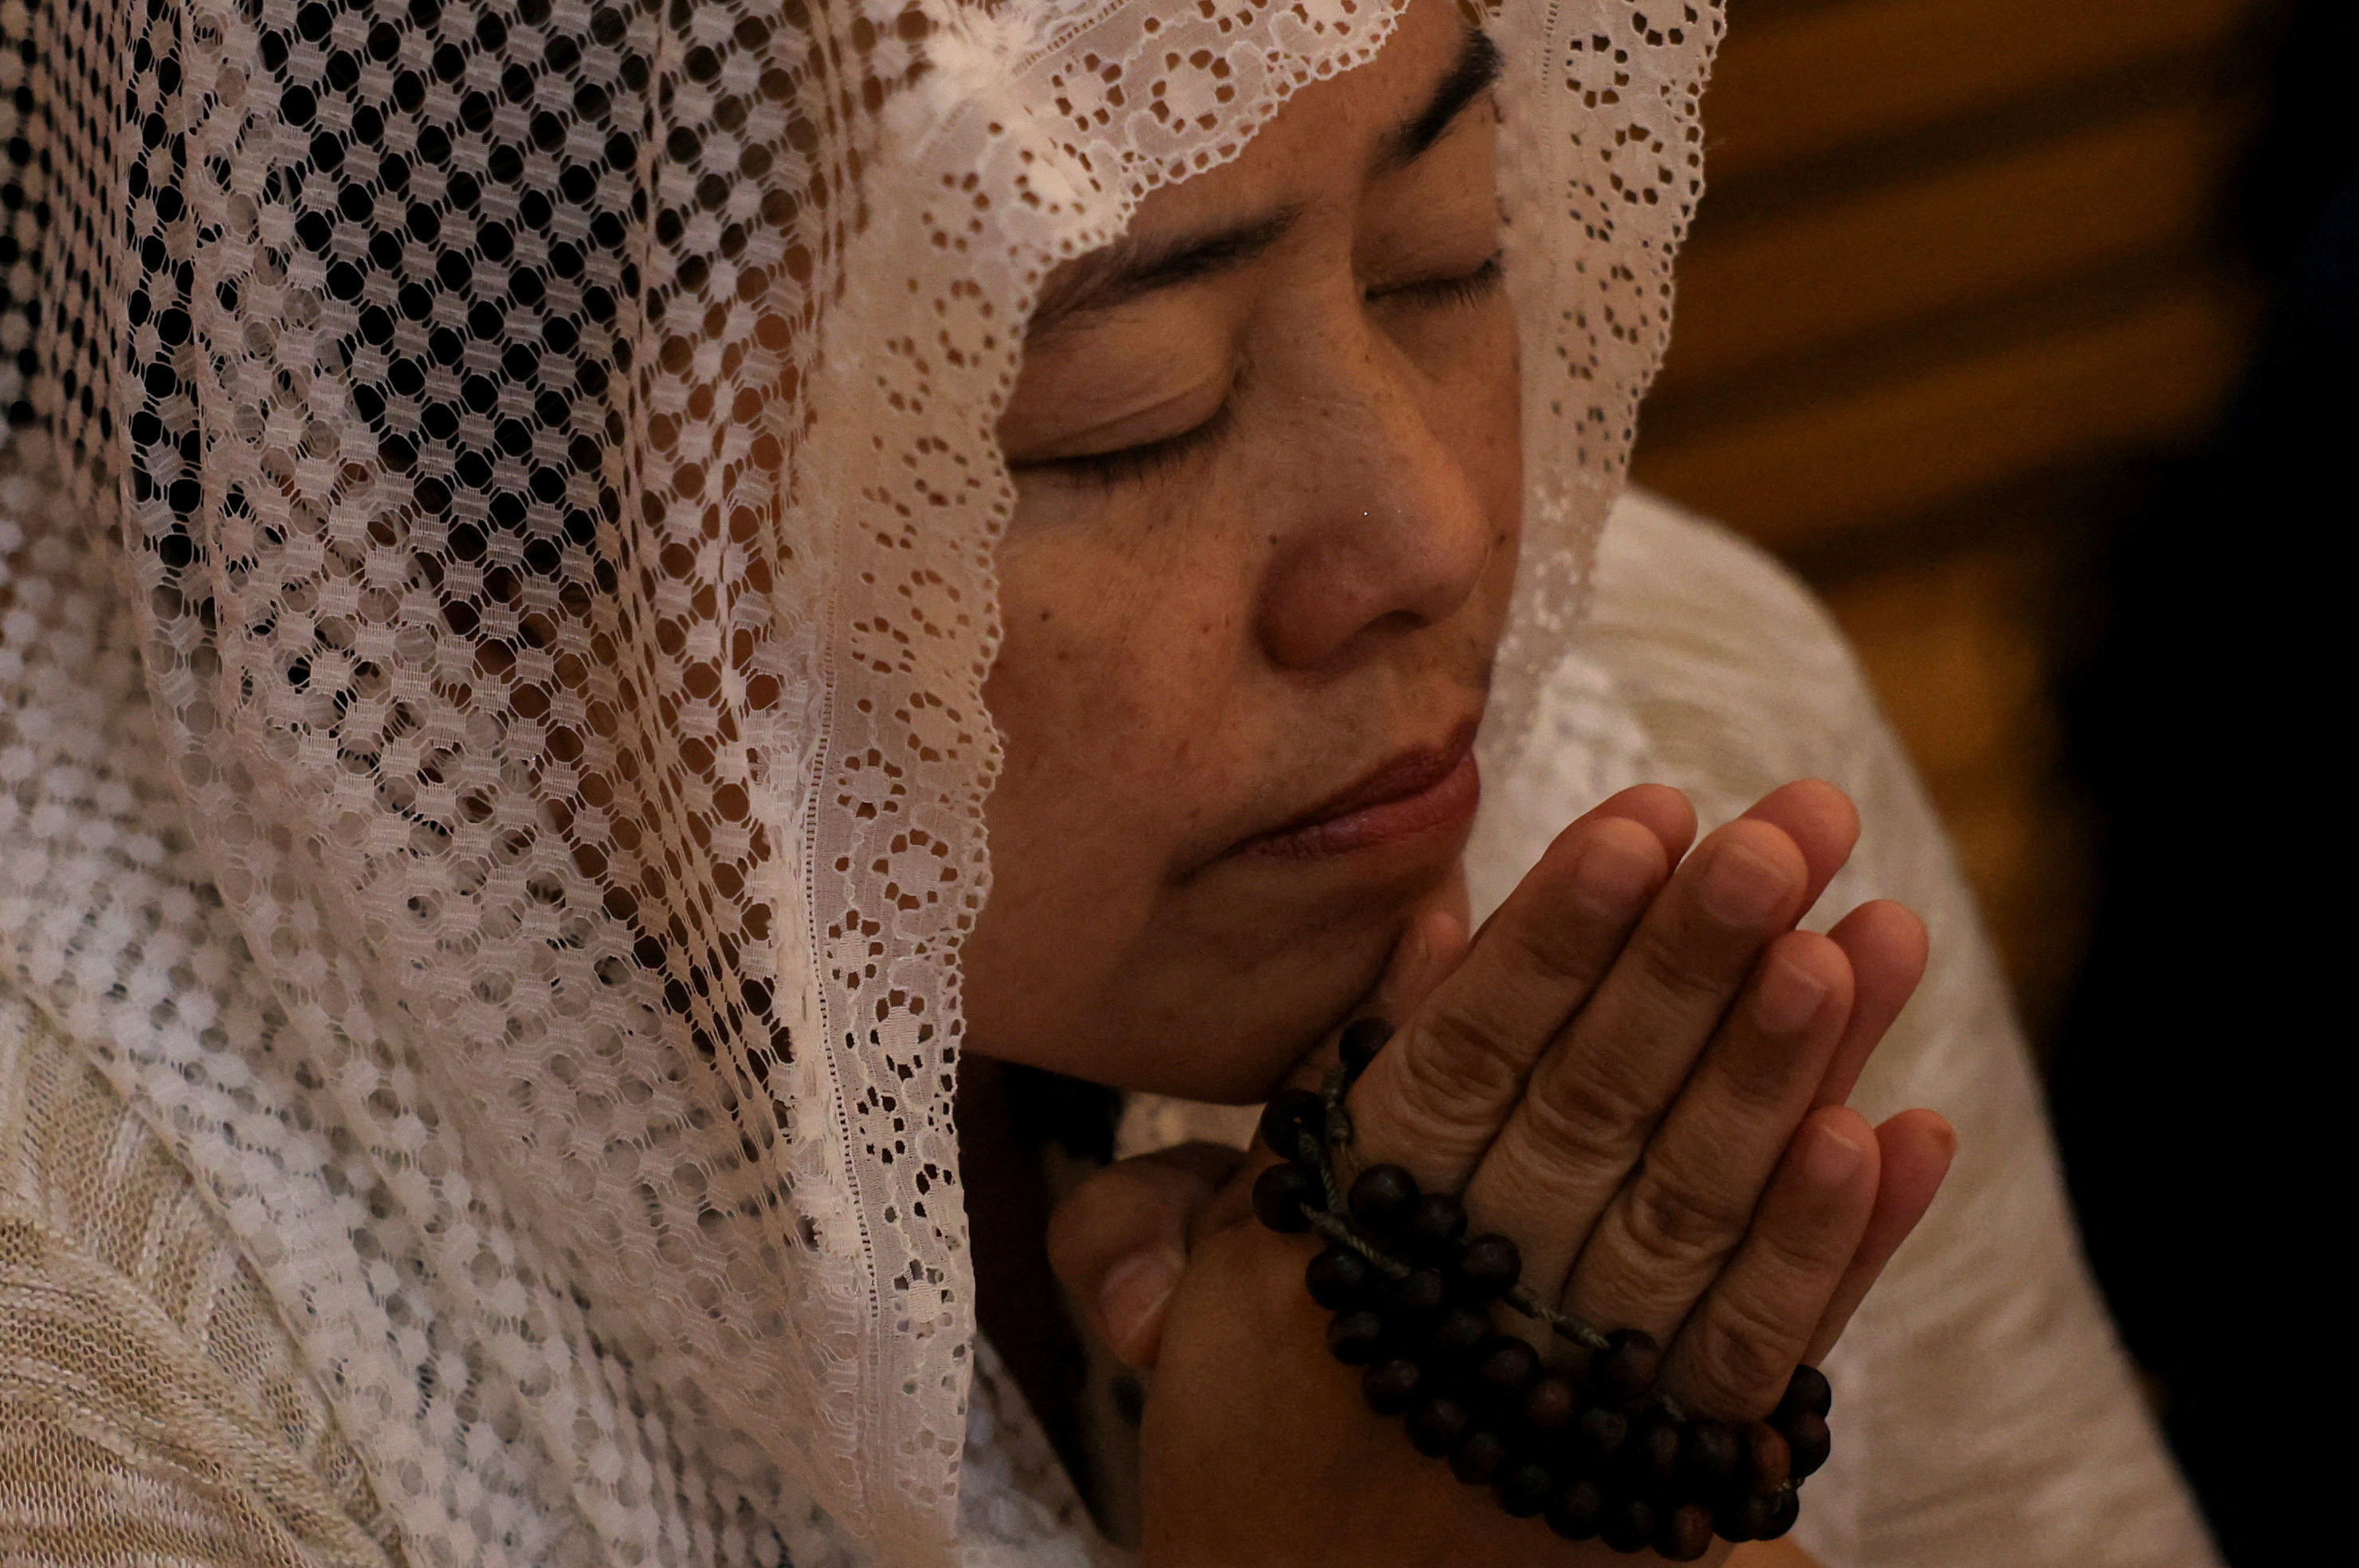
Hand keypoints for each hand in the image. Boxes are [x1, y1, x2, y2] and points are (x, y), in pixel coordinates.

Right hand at [1050, 782, 1955, 1565]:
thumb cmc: (1258, 1415)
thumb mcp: (1242, 1248)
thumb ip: (1339, 1087)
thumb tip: (1432, 922)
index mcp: (1357, 1234)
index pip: (1466, 1058)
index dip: (1560, 936)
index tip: (1647, 815)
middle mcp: (1475, 1304)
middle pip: (1600, 1113)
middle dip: (1697, 964)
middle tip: (1786, 832)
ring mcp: (1579, 1394)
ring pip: (1695, 1213)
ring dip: (1789, 1074)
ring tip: (1872, 936)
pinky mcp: (1664, 1477)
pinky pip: (1762, 1355)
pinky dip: (1834, 1249)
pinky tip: (1903, 1133)